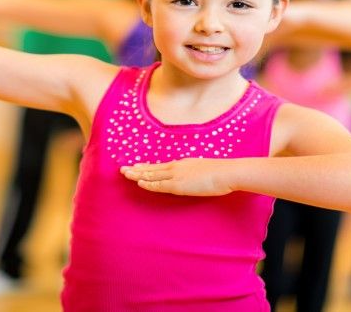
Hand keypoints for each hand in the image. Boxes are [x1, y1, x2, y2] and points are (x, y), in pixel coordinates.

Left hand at [120, 158, 235, 195]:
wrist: (227, 173)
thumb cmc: (221, 174)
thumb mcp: (205, 171)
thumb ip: (196, 175)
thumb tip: (195, 179)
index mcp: (183, 164)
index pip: (161, 166)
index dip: (148, 166)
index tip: (137, 166)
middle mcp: (177, 167)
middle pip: (152, 168)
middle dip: (137, 169)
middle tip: (123, 169)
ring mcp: (176, 175)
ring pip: (152, 174)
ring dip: (137, 174)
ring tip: (125, 174)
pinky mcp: (178, 185)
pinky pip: (159, 185)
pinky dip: (148, 183)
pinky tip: (139, 182)